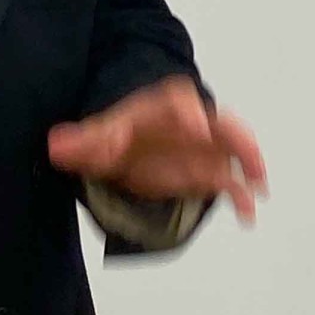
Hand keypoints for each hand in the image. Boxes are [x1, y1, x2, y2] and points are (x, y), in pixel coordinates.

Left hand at [48, 75, 266, 222]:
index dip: (190, 111)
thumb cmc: (119, 132)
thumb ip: (80, 142)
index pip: (179, 100)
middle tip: (243, 151)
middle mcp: (190, 121)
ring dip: (249, 163)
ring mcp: (203, 147)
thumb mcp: (98, 135)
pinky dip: (240, 195)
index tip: (196, 126)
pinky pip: (229, 181)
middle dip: (234, 135)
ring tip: (258, 185)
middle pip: (219, 119)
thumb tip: (56, 146)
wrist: (129, 141)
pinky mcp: (207, 172)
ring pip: (233, 148)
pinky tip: (247, 213)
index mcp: (163, 106)